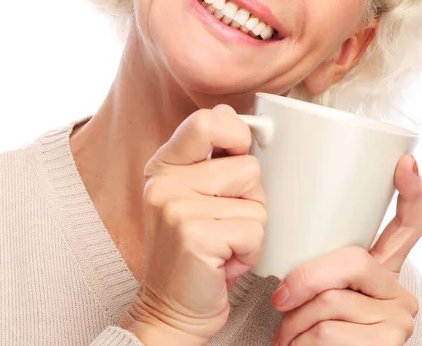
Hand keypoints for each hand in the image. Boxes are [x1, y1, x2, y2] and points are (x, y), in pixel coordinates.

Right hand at [118, 105, 265, 345]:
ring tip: (224, 241)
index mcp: (165, 165)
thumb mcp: (193, 193)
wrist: (172, 309)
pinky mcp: (195, 237)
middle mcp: (165, 182)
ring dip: (251, 227)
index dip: (237, 134)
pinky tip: (225, 261)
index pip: (207, 121)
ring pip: (256, 201)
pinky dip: (250, 252)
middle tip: (225, 221)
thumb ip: (211, 155)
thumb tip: (230, 112)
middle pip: (248, 167)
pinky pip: (253, 231)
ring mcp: (176, 209)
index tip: (239, 155)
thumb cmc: (193, 249)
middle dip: (250, 199)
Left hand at [271, 153, 421, 344]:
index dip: (410, 192)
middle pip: (354, 260)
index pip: (408, 226)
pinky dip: (300, 341)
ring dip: (296, 320)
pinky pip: (330, 331)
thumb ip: (321, 261)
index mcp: (382, 269)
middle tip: (279, 296)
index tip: (406, 163)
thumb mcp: (316, 288)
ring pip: (333, 300)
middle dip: (307, 278)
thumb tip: (291, 225)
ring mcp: (397, 321)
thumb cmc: (309, 327)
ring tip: (289, 333)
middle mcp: (398, 292)